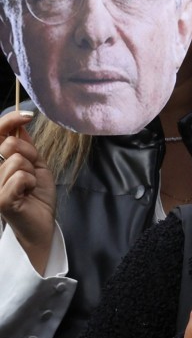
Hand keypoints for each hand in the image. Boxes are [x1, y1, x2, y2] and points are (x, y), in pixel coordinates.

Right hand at [0, 110, 54, 273]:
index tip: (27, 115)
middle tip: (32, 172)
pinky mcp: (0, 199)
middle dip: (30, 155)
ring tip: (28, 186)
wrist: (41, 222)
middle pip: (10, 145)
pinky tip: (27, 194)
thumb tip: (20, 125)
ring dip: (32, 172)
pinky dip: (31, 182)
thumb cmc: (37, 195)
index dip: (9, 121)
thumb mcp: (36, 165)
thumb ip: (26, 147)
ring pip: (18, 161)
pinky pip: (21, 177)